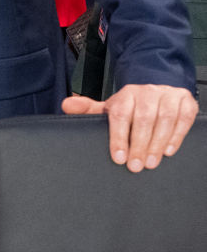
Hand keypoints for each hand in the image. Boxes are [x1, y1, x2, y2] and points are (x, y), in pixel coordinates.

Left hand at [61, 83, 197, 171]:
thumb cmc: (133, 104)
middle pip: (142, 118)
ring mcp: (167, 96)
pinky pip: (183, 118)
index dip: (118, 136)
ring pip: (164, 118)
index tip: (118, 157)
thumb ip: (90, 109)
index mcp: (126, 94)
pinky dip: (177, 135)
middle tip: (135, 166)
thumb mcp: (111, 106)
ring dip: (158, 142)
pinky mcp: (186, 102)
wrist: (159, 85)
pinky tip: (170, 151)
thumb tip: (66, 106)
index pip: (120, 114)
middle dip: (139, 144)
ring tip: (151, 163)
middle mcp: (147, 92)